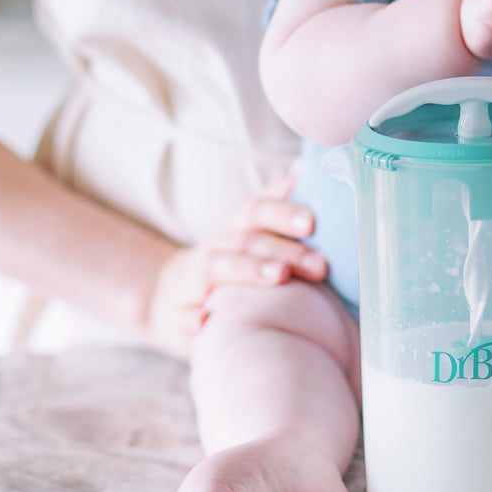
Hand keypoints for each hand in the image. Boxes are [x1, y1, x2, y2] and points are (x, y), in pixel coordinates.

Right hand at [146, 175, 326, 356]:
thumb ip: (278, 203)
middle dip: (285, 250)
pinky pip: (179, 314)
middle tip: (320, 264)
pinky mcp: (179, 311)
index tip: (313, 222)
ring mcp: (196, 278)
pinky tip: (203, 322)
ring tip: (280, 276)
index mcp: (238, 226)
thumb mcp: (251, 228)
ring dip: (249, 270)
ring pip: (219, 268)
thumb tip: (306, 170)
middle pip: (249, 240)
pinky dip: (188, 317)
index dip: (285, 212)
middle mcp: (218, 246)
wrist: (171, 291)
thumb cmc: (233, 258)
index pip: (260, 210)